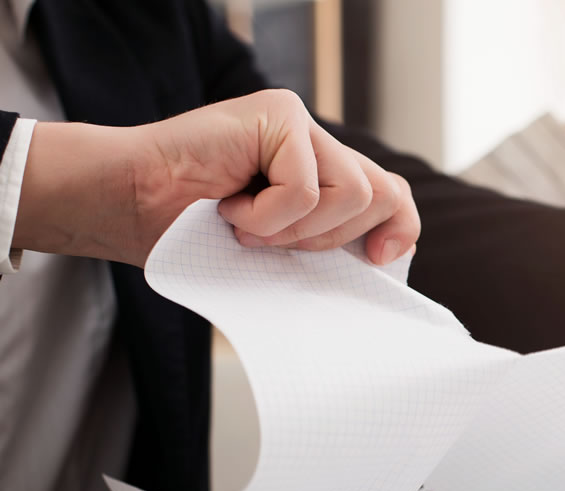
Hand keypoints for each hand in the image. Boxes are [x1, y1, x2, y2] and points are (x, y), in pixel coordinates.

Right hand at [14, 89, 418, 266]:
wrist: (124, 206)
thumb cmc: (189, 233)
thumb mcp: (277, 248)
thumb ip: (326, 240)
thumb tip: (387, 259)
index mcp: (322, 172)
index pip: (391, 194)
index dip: (399, 229)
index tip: (376, 260)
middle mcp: (318, 142)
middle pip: (384, 193)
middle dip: (335, 237)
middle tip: (276, 243)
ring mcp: (300, 123)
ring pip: (353, 193)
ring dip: (295, 229)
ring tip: (245, 223)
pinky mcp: (279, 114)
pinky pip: (306, 187)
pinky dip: (266, 215)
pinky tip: (227, 204)